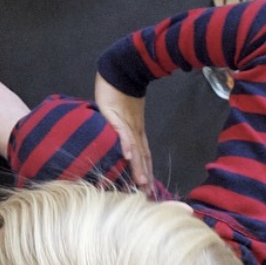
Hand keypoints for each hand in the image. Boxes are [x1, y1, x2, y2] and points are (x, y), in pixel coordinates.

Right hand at [94, 72, 152, 192]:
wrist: (119, 71)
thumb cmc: (117, 91)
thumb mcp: (120, 113)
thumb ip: (120, 128)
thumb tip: (121, 143)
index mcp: (135, 130)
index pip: (143, 154)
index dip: (145, 171)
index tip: (148, 188)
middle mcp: (134, 130)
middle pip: (141, 155)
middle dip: (144, 175)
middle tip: (147, 194)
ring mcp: (126, 124)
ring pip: (134, 147)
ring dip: (137, 165)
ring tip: (140, 182)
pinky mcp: (117, 116)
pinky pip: (122, 132)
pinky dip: (126, 144)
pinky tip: (127, 156)